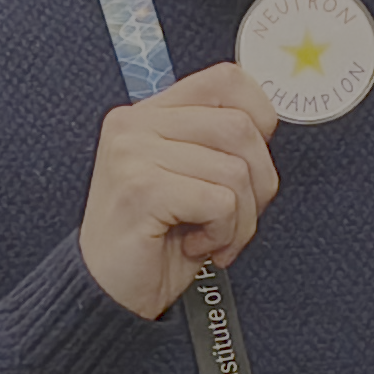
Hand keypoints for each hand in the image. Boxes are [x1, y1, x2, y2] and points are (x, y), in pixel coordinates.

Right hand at [79, 64, 280, 318]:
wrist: (107, 293)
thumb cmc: (152, 242)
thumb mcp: (187, 178)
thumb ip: (215, 143)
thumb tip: (266, 124)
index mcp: (147, 114)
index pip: (226, 80)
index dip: (260, 117)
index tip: (251, 162)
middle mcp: (135, 125)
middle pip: (241, 127)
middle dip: (259, 183)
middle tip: (236, 217)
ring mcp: (134, 154)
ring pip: (236, 169)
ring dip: (241, 218)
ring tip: (213, 237)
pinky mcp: (141, 189)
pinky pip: (220, 201)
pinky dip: (223, 234)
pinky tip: (196, 246)